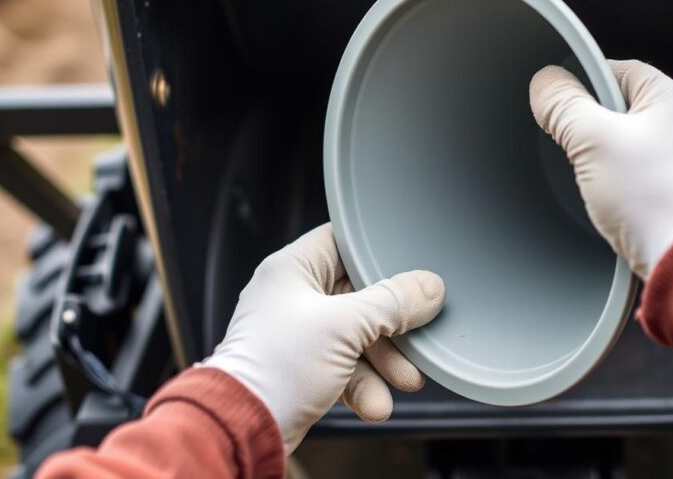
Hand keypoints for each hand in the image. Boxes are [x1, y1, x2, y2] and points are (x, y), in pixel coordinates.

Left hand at [202, 224, 444, 453]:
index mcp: (293, 269)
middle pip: (358, 295)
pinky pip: (343, 368)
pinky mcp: (302, 369)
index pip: (341, 243)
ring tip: (405, 380)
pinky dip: (363, 385)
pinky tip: (376, 404)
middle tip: (419, 336)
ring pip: (355, 336)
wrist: (242, 429)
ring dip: (384, 361)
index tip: (410, 264)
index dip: (375, 252)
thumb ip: (392, 303)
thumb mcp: (345, 326)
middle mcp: (293, 297)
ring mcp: (297, 334)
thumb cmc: (275, 367)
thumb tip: (430, 287)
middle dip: (392, 324)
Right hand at [529, 60, 672, 277]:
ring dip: (609, 158)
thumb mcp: (592, 140)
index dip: (585, 82)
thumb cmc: (652, 200)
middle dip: (595, 127)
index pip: (620, 70)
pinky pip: (645, 173)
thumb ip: (564, 104)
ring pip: (633, 143)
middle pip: (625, 109)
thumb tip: (547, 82)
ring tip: (600, 180)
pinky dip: (625, 182)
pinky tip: (615, 200)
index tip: (562, 102)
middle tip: (579, 147)